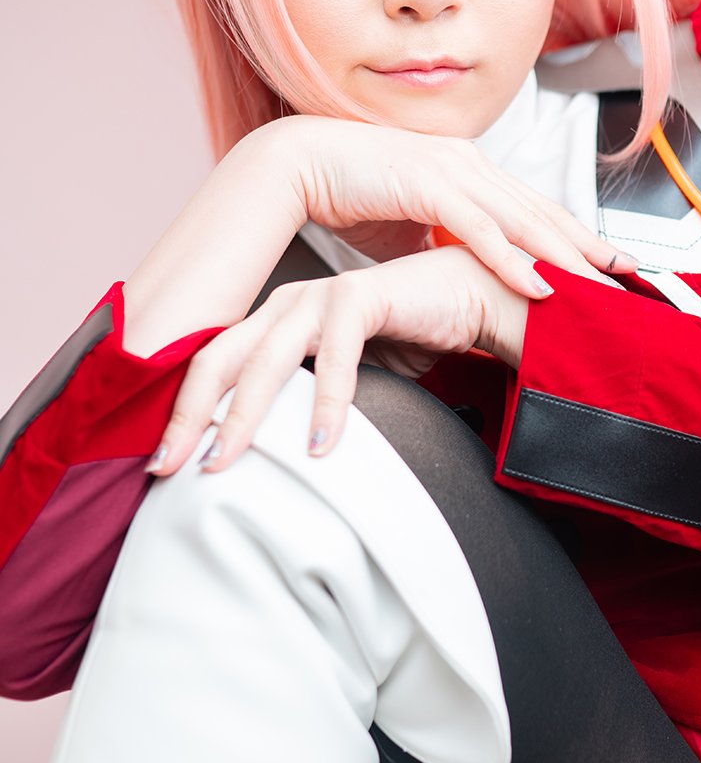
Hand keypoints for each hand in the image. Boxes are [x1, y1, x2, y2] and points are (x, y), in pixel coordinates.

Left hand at [144, 248, 523, 476]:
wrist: (476, 299)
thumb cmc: (417, 337)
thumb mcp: (350, 380)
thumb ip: (310, 402)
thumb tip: (279, 459)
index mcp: (277, 321)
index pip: (215, 366)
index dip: (185, 413)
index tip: (164, 464)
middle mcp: (288, 304)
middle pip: (219, 359)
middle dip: (189, 415)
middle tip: (168, 466)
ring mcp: (320, 296)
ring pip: (265, 359)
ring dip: (242, 415)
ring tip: (224, 462)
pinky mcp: (360, 295)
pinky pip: (334, 356)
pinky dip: (324, 403)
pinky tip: (318, 446)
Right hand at [258, 112, 637, 297]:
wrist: (295, 165)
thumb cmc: (351, 195)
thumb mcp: (412, 228)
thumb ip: (445, 246)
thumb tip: (464, 276)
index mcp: (470, 171)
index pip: (536, 209)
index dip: (579, 238)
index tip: (614, 267)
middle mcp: (470, 164)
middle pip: (544, 212)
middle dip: (592, 247)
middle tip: (634, 279)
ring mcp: (450, 170)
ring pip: (523, 221)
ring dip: (566, 257)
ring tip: (602, 288)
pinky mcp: (425, 183)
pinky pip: (478, 229)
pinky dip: (512, 259)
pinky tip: (539, 285)